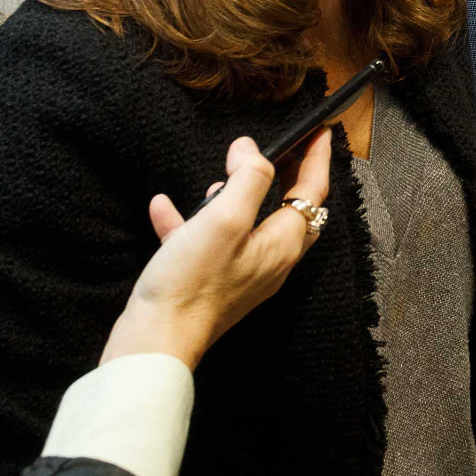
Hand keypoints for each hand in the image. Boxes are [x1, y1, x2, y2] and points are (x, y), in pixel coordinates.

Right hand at [101, 131, 331, 369]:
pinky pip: (204, 243)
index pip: (312, 193)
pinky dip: (189, 221)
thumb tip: (252, 150)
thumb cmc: (192, 283)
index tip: (321, 132)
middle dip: (289, 177)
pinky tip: (163, 206)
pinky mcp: (209, 283)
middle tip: (285, 149)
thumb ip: (247, 179)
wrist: (154, 344)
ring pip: (248, 225)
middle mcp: (268, 262)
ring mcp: (239, 274)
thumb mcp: (224, 219)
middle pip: (289, 211)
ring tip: (222, 176)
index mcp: (281, 245)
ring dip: (237, 197)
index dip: (317, 159)